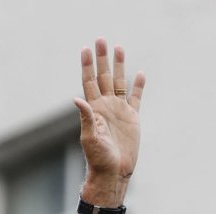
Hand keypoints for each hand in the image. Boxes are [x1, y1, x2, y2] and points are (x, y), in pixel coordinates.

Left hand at [75, 38, 145, 197]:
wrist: (113, 172)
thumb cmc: (98, 158)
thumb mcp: (89, 137)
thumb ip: (85, 117)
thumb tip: (77, 99)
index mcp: (93, 109)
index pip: (89, 81)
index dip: (87, 65)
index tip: (86, 49)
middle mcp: (105, 106)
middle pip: (103, 76)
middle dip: (102, 58)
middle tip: (101, 39)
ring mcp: (119, 111)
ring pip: (119, 82)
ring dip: (119, 66)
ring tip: (119, 48)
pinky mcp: (132, 118)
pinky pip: (136, 98)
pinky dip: (138, 86)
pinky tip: (139, 73)